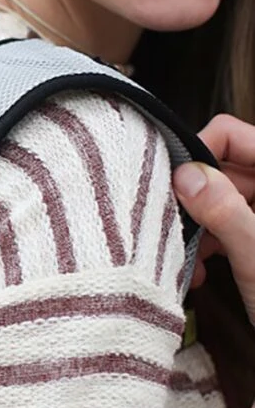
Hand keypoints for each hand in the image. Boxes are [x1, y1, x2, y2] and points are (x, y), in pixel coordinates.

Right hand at [173, 114, 254, 321]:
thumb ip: (225, 210)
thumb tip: (186, 175)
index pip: (232, 135)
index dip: (200, 154)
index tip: (173, 186)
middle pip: (223, 169)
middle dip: (193, 199)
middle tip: (173, 229)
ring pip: (219, 200)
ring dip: (197, 228)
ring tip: (186, 260)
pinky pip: (225, 225)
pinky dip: (208, 245)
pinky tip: (197, 272)